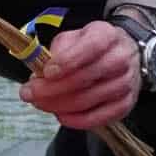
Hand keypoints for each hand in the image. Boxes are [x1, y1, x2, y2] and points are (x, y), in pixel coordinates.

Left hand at [20, 18, 140, 129]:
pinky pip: (98, 118)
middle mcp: (121, 58)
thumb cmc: (91, 48)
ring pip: (88, 100)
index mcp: (107, 35)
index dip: (68, 61)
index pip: (91, 47)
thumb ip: (58, 50)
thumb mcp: (73, 38)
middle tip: (29, 92)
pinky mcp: (125, 104)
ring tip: (39, 103)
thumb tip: (43, 72)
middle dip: (52, 88)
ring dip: (58, 105)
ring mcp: (126, 83)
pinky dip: (76, 120)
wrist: (121, 56)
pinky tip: (60, 114)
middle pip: (86, 77)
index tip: (46, 72)